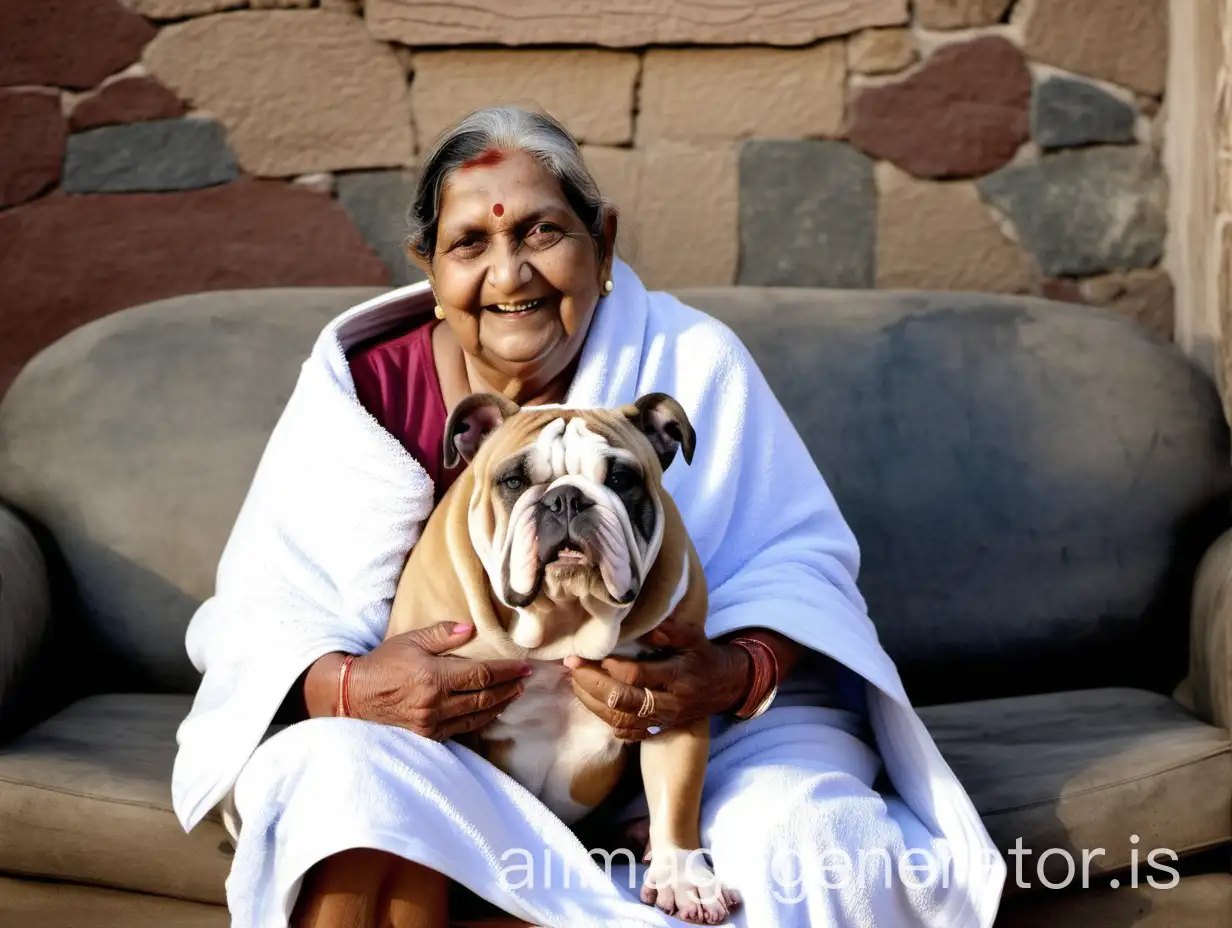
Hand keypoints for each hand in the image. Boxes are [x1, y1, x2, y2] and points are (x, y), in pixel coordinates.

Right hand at [347, 621, 532, 740]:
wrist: (356, 694)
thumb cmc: (384, 662)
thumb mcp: (411, 640)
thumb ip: (442, 634)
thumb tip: (470, 629)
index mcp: (433, 678)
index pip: (481, 675)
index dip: (506, 672)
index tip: (524, 667)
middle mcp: (435, 704)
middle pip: (484, 698)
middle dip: (508, 689)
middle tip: (525, 680)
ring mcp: (431, 722)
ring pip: (476, 716)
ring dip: (499, 705)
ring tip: (514, 694)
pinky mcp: (428, 734)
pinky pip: (462, 728)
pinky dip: (480, 718)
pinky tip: (490, 711)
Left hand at [564, 616, 750, 741]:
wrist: (725, 686)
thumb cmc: (703, 656)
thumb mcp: (693, 637)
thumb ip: (670, 631)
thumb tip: (643, 627)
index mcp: (679, 677)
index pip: (639, 676)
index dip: (612, 666)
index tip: (593, 652)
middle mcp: (670, 703)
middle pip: (624, 700)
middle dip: (593, 682)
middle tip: (573, 664)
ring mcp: (663, 720)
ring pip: (620, 719)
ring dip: (592, 702)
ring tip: (575, 681)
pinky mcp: (658, 729)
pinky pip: (626, 732)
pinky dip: (605, 719)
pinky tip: (590, 701)